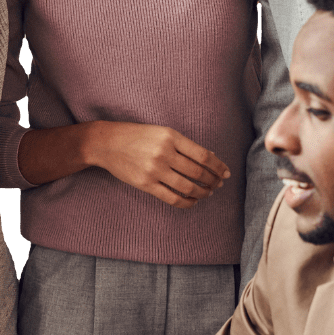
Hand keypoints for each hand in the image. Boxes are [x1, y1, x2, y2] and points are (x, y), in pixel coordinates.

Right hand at [87, 123, 229, 208]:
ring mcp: (154, 170)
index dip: (218, 166)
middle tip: (219, 184)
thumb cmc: (136, 136)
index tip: (226, 172)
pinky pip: (172, 198)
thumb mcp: (161, 132)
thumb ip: (183, 145)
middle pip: (198, 172)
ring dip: (203, 192)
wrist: (106, 143)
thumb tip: (209, 158)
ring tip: (208, 192)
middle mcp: (164, 153)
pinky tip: (193, 201)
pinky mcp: (145, 184)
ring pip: (188, 187)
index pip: (203, 155)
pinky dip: (187, 202)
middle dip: (213, 180)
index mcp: (171, 136)